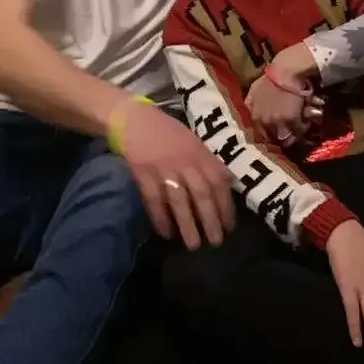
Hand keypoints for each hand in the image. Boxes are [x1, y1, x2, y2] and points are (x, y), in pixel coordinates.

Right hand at [115, 98, 234, 247]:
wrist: (134, 119)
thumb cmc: (167, 132)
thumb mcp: (193, 142)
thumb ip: (207, 162)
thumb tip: (225, 186)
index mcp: (200, 153)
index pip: (218, 182)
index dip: (225, 205)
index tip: (229, 226)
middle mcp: (185, 161)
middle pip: (201, 194)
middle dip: (210, 220)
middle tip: (216, 242)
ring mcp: (163, 168)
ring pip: (179, 200)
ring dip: (188, 224)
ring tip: (193, 244)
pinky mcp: (143, 174)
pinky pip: (153, 200)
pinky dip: (160, 218)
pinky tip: (166, 233)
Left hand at [245, 58, 322, 140]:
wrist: (285, 73)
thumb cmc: (269, 78)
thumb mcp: (254, 90)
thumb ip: (251, 102)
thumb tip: (250, 109)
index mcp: (255, 116)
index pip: (262, 134)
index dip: (271, 133)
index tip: (277, 131)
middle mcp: (265, 122)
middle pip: (275, 138)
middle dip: (282, 136)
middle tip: (290, 132)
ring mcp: (279, 123)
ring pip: (288, 138)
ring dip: (294, 134)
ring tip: (300, 127)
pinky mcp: (293, 120)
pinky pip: (300, 129)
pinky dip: (304, 126)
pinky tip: (306, 120)